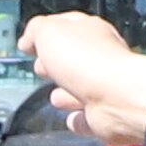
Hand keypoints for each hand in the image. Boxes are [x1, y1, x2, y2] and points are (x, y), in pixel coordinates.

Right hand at [20, 13, 145, 145]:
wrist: (117, 99)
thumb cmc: (88, 61)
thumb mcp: (49, 31)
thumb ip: (36, 30)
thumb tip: (28, 39)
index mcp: (90, 31)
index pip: (66, 26)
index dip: (46, 32)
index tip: (31, 41)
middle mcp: (101, 59)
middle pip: (74, 59)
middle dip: (56, 63)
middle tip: (42, 66)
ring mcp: (105, 89)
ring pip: (81, 90)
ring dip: (67, 94)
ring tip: (55, 96)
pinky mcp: (104, 117)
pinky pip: (88, 119)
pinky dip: (79, 120)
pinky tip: (72, 119)